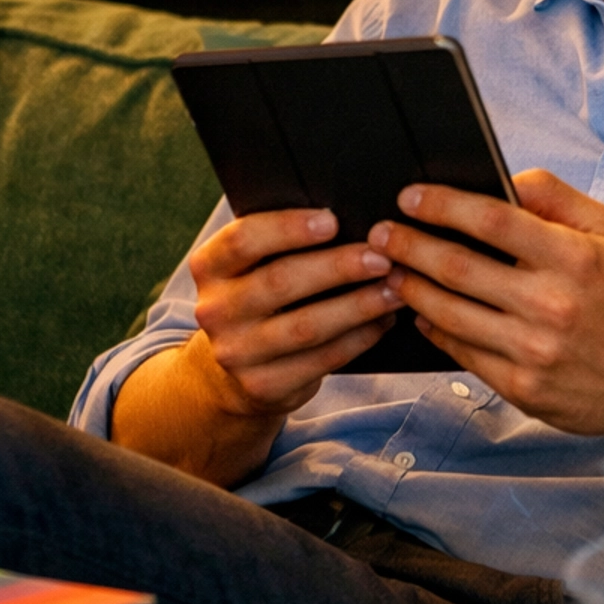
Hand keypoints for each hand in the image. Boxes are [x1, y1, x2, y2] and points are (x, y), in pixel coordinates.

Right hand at [189, 206, 403, 420]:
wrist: (232, 370)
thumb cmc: (259, 296)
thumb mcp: (252, 267)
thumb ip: (280, 242)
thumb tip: (350, 217)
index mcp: (209, 267)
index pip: (243, 240)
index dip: (288, 228)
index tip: (333, 220)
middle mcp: (214, 310)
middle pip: (280, 282)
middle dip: (337, 267)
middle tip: (381, 257)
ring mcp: (236, 353)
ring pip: (305, 327)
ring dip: (357, 307)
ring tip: (394, 290)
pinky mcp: (262, 386)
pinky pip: (320, 360)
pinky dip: (358, 339)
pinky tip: (383, 322)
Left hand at [369, 170, 603, 437]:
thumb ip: (555, 196)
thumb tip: (501, 177)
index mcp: (574, 258)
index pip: (493, 220)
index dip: (444, 204)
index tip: (409, 196)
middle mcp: (553, 305)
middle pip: (459, 268)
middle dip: (409, 245)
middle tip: (380, 232)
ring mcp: (535, 351)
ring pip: (450, 313)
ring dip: (411, 288)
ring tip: (390, 270)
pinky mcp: (522, 387)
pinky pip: (462, 352)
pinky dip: (434, 328)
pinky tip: (420, 310)